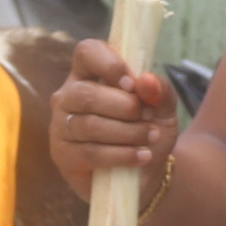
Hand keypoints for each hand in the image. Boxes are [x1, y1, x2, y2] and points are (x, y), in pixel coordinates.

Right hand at [46, 37, 177, 197]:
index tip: (133, 84)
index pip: (87, 52)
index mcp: (89, 74)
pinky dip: (121, 155)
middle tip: (148, 118)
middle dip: (124, 107)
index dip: (109, 64)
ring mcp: (61, 126)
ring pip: (90, 125)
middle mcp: (68, 96)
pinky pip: (90, 152)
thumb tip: (146, 81)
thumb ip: (161, 90)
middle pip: (86, 93)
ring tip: (150, 138)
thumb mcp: (164, 108)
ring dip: (128, 133)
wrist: (146, 172)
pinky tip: (141, 157)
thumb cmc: (147, 130)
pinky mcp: (63, 155)